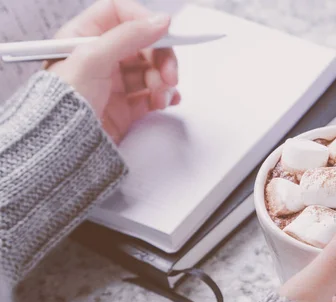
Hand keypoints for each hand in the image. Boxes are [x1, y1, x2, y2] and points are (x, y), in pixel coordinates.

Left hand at [47, 0, 180, 143]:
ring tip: (161, 96)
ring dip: (164, 81)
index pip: (120, 14)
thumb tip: (160, 20)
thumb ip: (129, 35)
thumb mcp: (93, 58)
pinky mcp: (125, 106)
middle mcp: (101, 57)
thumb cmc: (61, 104)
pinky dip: (164, 96)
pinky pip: (153, 94)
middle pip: (143, 43)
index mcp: (84, 37)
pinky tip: (165, 102)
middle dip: (161, 58)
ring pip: (152, 69)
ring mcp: (114, 82)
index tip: (163, 33)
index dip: (143, 20)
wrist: (61, 147)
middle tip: (169, 75)